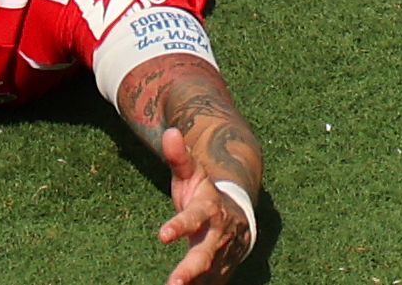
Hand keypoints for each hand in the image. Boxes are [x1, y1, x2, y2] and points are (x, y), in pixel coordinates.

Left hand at [155, 126, 259, 283]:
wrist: (240, 217)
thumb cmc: (205, 195)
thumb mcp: (193, 175)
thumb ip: (180, 157)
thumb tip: (169, 132)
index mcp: (209, 210)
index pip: (194, 218)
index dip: (179, 226)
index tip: (161, 236)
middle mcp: (217, 235)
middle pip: (205, 253)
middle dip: (191, 269)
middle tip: (174, 283)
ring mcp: (221, 256)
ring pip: (209, 274)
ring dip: (195, 283)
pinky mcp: (220, 273)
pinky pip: (211, 284)